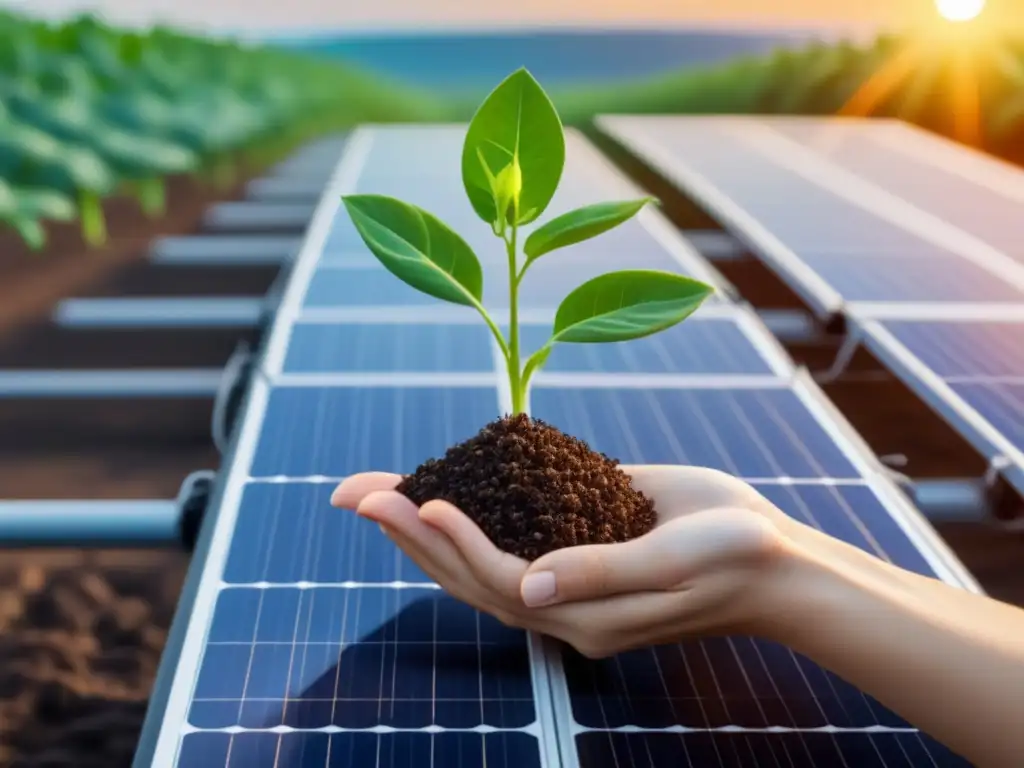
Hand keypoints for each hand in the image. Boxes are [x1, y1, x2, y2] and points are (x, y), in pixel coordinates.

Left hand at [330, 466, 799, 657]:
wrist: (774, 563)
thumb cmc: (737, 560)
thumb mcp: (677, 563)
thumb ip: (603, 574)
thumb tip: (529, 589)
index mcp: (585, 618)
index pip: (501, 581)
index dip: (457, 543)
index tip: (419, 500)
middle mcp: (565, 604)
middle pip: (470, 575)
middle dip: (412, 533)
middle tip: (354, 493)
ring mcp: (569, 578)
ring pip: (481, 560)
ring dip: (425, 527)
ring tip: (375, 493)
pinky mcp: (580, 546)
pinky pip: (515, 536)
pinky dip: (473, 515)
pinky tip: (442, 490)